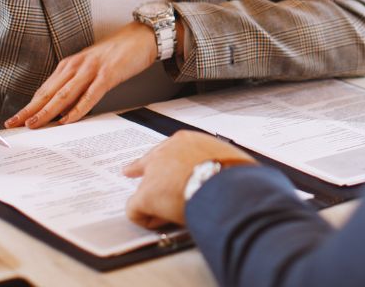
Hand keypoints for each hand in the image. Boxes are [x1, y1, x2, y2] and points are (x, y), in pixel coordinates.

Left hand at [5, 22, 157, 129]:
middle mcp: (75, 66)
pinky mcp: (107, 74)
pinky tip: (67, 119)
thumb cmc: (116, 54)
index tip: (14, 119)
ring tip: (33, 124)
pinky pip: (89, 95)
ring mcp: (91, 70)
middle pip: (48, 93)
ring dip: (47, 111)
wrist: (140, 37)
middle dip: (29, 110)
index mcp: (69, 65)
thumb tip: (63, 108)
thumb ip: (76, 85)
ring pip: (64, 95)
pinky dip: (77, 109)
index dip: (28, 106)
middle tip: (13, 124)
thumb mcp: (90, 68)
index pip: (44, 90)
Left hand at [123, 131, 255, 227]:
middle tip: (129, 171)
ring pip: (146, 190)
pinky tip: (158, 222)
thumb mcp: (229, 159)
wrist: (228, 187)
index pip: (167, 148)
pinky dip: (145, 218)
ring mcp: (154, 173)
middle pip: (148, 163)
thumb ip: (218, 162)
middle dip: (141, 170)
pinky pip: (135, 210)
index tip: (155, 160)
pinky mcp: (146, 195)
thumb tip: (228, 173)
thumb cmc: (235, 175)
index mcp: (186, 141)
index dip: (161, 158)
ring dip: (156, 202)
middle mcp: (166, 153)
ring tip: (173, 214)